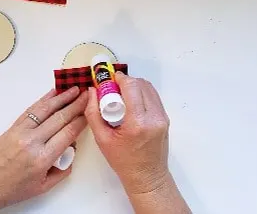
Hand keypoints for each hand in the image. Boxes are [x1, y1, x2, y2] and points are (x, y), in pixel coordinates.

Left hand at [0, 86, 87, 211]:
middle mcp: (32, 142)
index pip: (68, 133)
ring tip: (74, 89)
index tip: (90, 111)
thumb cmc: (12, 189)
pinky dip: (44, 100)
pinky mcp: (13, 127)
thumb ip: (62, 170)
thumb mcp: (44, 187)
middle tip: (87, 94)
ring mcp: (21, 132)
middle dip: (76, 104)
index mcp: (42, 159)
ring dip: (61, 97)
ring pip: (45, 110)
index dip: (81, 120)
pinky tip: (53, 93)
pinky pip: (32, 110)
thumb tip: (71, 150)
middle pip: (59, 118)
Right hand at [85, 73, 169, 194]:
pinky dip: (141, 94)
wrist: (147, 177)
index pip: (132, 87)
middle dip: (125, 82)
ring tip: (121, 96)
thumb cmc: (123, 162)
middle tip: (112, 89)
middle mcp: (153, 117)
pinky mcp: (165, 118)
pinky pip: (153, 97)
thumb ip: (93, 112)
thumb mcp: (102, 139)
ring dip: (134, 86)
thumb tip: (92, 91)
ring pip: (149, 88)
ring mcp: (162, 117)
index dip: (119, 78)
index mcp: (137, 123)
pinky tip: (131, 103)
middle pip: (141, 84)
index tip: (108, 79)